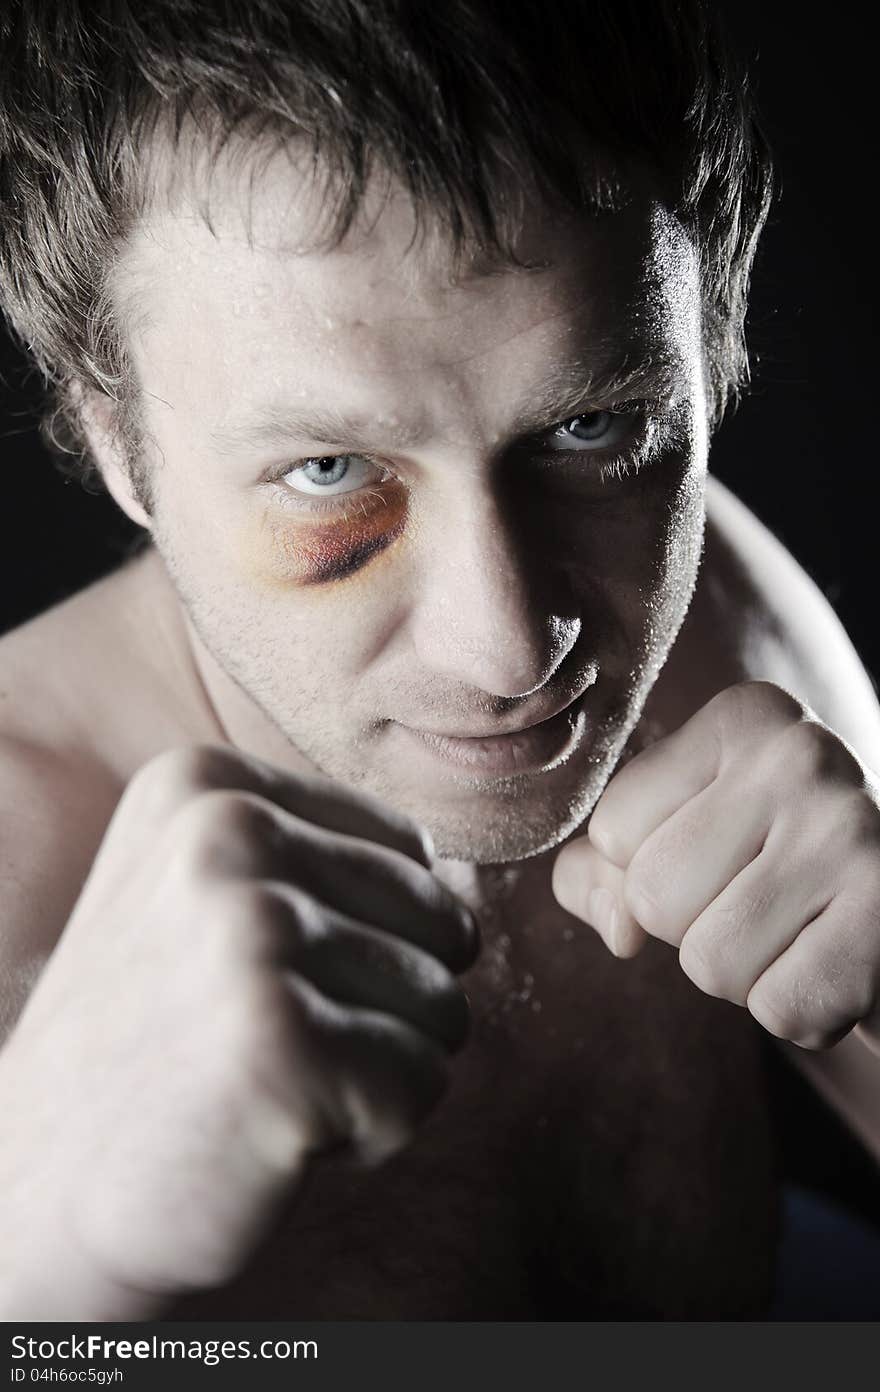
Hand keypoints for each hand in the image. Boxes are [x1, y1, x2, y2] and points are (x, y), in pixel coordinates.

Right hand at [0, 744, 476, 1311]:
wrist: (38, 1192)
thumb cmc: (156, 1043)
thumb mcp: (207, 897)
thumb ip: (328, 863)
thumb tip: (470, 883)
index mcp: (206, 782)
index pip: (410, 850)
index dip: (370, 941)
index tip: (258, 982)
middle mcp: (225, 833)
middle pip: (441, 921)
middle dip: (385, 1007)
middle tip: (266, 1043)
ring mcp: (251, 931)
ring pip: (443, 1006)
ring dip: (377, 1070)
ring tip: (267, 1083)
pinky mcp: (282, 1041)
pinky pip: (423, 1083)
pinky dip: (371, 1132)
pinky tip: (274, 1133)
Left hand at [552, 680, 879, 1054]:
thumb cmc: (778, 868)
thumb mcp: (686, 835)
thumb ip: (605, 871)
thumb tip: (618, 929)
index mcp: (742, 716)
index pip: (613, 831)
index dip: (649, 874)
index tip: (725, 858)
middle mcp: (799, 754)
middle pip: (654, 898)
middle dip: (693, 932)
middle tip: (764, 907)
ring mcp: (849, 828)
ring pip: (711, 961)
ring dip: (747, 978)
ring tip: (803, 934)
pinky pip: (782, 1007)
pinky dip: (803, 1015)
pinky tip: (839, 967)